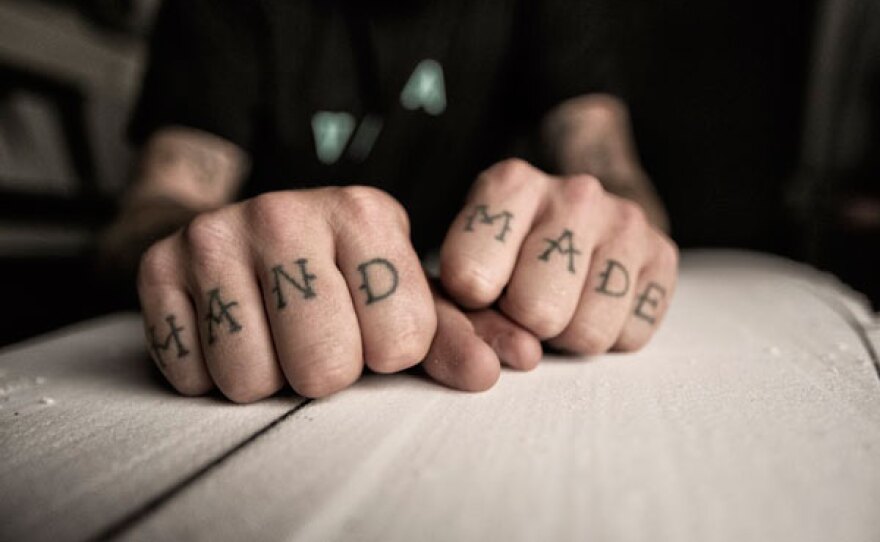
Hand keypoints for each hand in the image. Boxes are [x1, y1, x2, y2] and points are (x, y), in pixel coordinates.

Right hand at [138, 187, 436, 401]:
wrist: (248, 233)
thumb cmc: (341, 273)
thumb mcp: (404, 293)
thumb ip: (454, 335)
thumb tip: (494, 370)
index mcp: (364, 212)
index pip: (401, 344)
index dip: (388, 353)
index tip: (371, 326)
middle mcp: (286, 212)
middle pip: (323, 370)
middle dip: (326, 372)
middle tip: (319, 337)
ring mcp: (215, 236)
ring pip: (250, 382)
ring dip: (267, 378)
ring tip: (274, 335)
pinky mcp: (158, 267)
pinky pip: (190, 373)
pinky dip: (211, 373)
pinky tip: (227, 332)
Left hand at [440, 159, 677, 353]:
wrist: (576, 219)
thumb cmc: (504, 254)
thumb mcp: (459, 270)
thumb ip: (453, 318)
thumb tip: (485, 370)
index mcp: (509, 185)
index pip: (471, 279)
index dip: (472, 302)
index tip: (480, 286)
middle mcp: (574, 194)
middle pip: (536, 312)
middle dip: (526, 324)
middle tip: (527, 302)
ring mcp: (626, 221)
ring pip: (588, 333)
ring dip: (569, 335)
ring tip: (563, 302)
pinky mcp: (665, 254)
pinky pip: (631, 338)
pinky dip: (610, 337)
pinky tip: (595, 301)